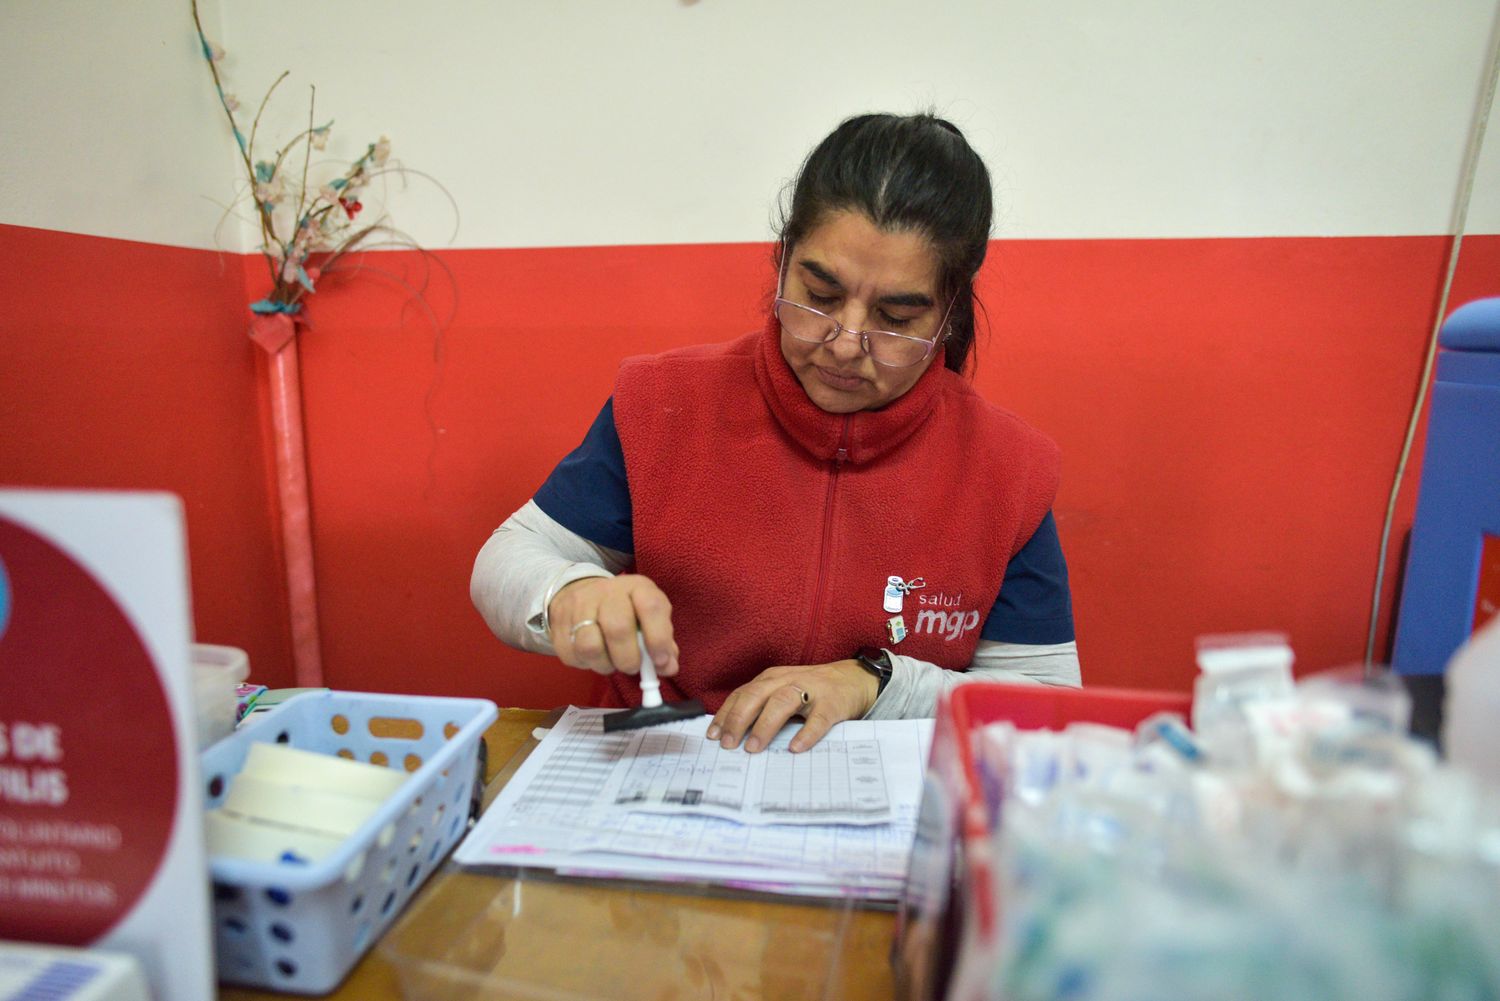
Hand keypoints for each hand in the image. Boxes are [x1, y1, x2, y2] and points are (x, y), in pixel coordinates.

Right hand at [547, 574, 676, 677]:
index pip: (651, 607)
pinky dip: (586, 664)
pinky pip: (572, 655)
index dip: (658, 638)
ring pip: (590, 646)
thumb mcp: (649, 618)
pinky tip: (593, 657)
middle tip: (632, 668)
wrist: (583, 594)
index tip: (660, 662)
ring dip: (605, 665)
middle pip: (617, 628)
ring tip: (611, 662)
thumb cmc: (626, 612)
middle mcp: (608, 591)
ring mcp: (580, 605)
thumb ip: (663, 644)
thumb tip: (669, 668)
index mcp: (637, 587)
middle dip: (628, 659)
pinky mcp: (559, 623)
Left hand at [706, 660, 878, 753]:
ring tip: (753, 748)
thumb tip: (734, 735)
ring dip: (765, 725)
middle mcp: (787, 680)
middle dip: (738, 719)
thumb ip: (763, 706)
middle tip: (728, 744)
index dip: (725, 714)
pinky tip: (795, 748)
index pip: (742, 694)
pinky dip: (806, 734)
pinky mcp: (832, 703)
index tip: (713, 736)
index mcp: (771, 679)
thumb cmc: (813, 691)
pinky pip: (818, 719)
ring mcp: (811, 689)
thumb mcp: (784, 691)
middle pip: (756, 695)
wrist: (856, 679)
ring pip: (782, 702)